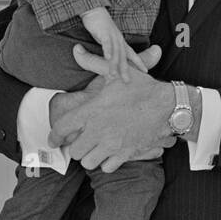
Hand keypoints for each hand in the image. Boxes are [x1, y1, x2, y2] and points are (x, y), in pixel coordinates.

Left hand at [48, 64, 176, 171]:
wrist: (168, 107)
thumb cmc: (142, 89)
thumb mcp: (115, 73)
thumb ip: (92, 63)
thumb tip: (76, 51)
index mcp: (92, 111)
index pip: (62, 128)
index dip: (53, 136)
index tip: (53, 139)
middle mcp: (98, 130)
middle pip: (74, 150)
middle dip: (76, 146)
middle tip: (81, 141)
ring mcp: (112, 145)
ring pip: (88, 162)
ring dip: (90, 156)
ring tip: (94, 149)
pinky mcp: (125, 154)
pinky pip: (107, 168)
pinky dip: (106, 163)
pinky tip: (109, 154)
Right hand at [80, 7, 145, 83]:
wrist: (93, 10)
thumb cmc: (99, 26)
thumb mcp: (107, 39)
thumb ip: (110, 49)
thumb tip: (110, 60)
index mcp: (121, 41)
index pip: (132, 54)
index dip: (139, 62)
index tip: (146, 71)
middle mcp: (119, 39)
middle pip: (124, 56)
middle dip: (126, 69)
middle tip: (127, 81)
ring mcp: (113, 35)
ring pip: (116, 52)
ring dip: (115, 64)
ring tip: (114, 75)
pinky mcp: (104, 31)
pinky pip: (107, 43)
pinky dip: (108, 50)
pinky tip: (107, 58)